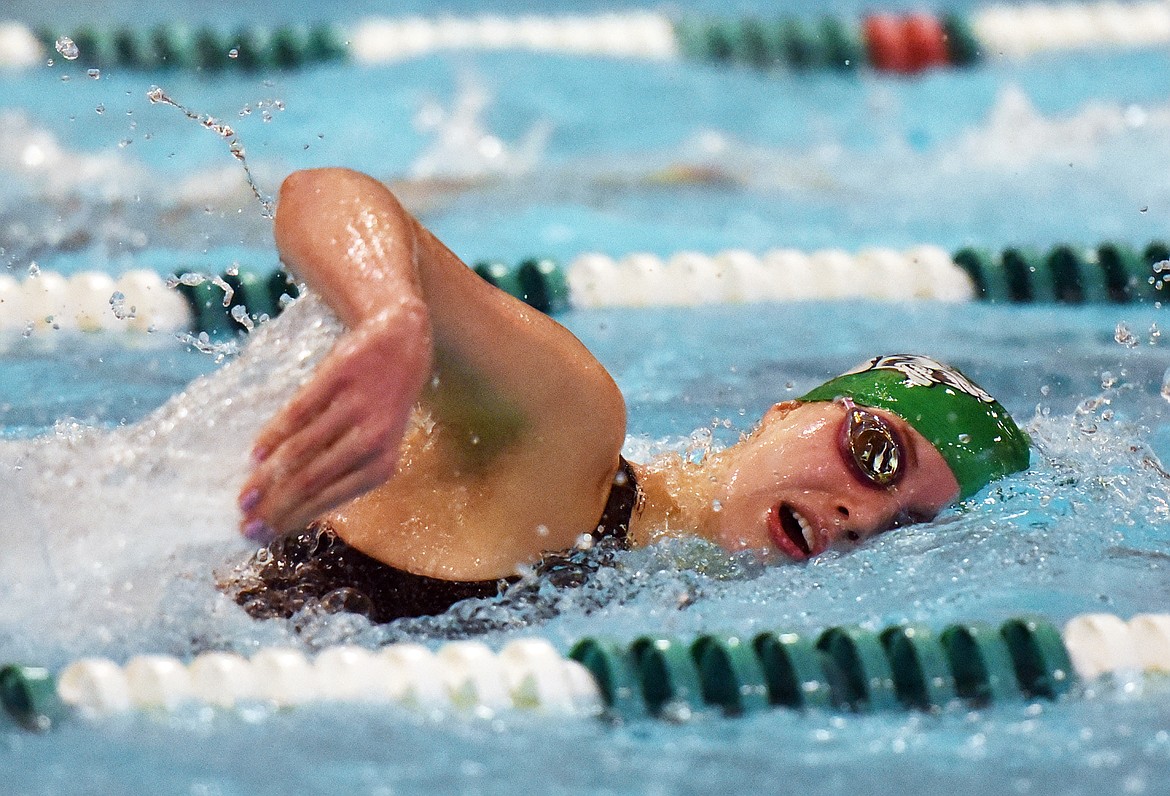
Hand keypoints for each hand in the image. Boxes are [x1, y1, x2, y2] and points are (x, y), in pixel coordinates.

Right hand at [237, 299, 431, 537]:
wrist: (400, 345)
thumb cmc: (378, 408)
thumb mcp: (372, 445)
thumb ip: (338, 474)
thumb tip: (289, 512)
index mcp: (382, 466)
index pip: (329, 499)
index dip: (291, 519)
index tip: (260, 535)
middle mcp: (373, 440)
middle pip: (312, 480)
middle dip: (275, 506)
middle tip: (245, 524)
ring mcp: (357, 407)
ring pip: (302, 450)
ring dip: (267, 477)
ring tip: (244, 495)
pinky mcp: (340, 377)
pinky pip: (300, 411)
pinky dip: (274, 433)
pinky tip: (255, 452)